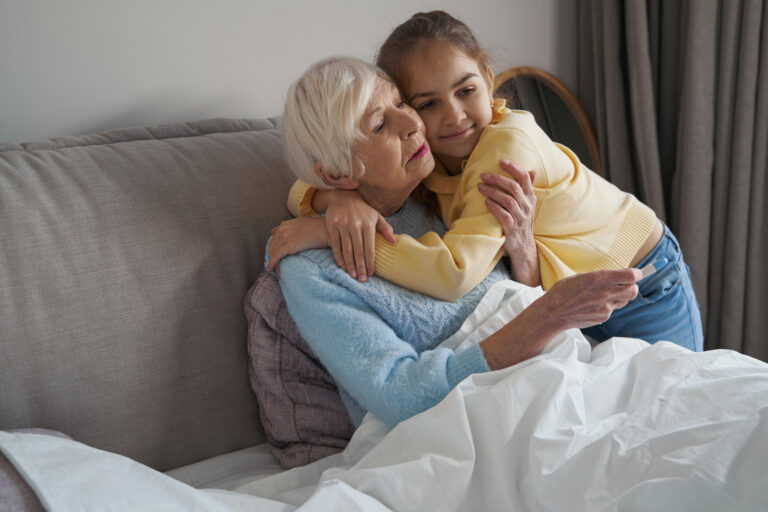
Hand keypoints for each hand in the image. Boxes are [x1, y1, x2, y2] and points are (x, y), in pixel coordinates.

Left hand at [267, 217, 328, 274]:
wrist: (327, 231)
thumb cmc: (319, 229)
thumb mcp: (302, 223)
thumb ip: (290, 227)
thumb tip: (275, 231)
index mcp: (285, 225)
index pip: (273, 239)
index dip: (274, 249)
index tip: (276, 257)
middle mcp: (282, 229)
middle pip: (272, 246)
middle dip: (273, 256)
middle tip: (277, 265)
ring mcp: (285, 237)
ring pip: (273, 253)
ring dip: (274, 263)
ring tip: (278, 270)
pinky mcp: (288, 245)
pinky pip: (276, 257)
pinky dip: (272, 264)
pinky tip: (272, 269)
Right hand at [322, 189, 395, 281]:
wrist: (343, 197)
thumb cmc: (363, 210)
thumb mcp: (376, 216)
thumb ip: (385, 229)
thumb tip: (394, 242)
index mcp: (368, 224)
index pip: (370, 247)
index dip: (370, 261)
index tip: (371, 273)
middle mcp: (356, 224)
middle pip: (358, 250)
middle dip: (360, 266)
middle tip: (362, 279)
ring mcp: (343, 225)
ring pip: (347, 248)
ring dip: (349, 263)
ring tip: (352, 275)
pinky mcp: (332, 225)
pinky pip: (335, 243)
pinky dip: (338, 255)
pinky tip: (341, 264)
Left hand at [478, 160, 538, 285]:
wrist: (524, 248)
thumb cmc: (522, 223)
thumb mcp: (528, 205)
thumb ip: (528, 188)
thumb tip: (531, 170)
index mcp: (531, 198)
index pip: (525, 178)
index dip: (513, 168)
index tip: (500, 161)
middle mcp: (527, 207)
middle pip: (514, 187)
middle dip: (497, 179)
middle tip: (483, 175)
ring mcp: (521, 218)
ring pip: (508, 200)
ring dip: (492, 192)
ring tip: (480, 187)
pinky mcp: (513, 229)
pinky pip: (504, 216)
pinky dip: (494, 208)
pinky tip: (486, 202)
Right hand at [538, 269, 642, 330]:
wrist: (553, 313)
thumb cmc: (562, 292)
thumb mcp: (580, 277)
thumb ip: (599, 277)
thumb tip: (614, 276)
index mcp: (598, 278)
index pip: (629, 276)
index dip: (637, 274)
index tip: (636, 273)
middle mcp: (604, 293)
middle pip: (633, 290)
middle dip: (632, 286)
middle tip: (626, 284)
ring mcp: (604, 307)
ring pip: (624, 301)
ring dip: (621, 297)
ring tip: (607, 295)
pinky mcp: (603, 317)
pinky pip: (613, 310)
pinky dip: (609, 306)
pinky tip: (595, 304)